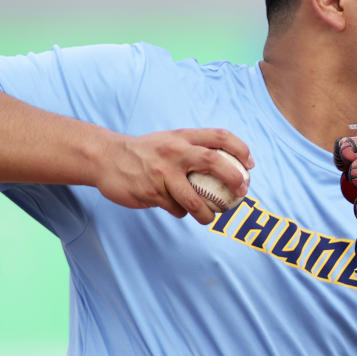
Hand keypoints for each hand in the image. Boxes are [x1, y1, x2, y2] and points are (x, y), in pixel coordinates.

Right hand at [95, 128, 253, 224]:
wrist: (106, 158)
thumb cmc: (145, 152)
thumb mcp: (169, 141)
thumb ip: (192, 148)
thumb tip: (225, 165)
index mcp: (182, 137)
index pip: (219, 136)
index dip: (240, 149)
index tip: (250, 165)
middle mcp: (174, 152)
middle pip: (213, 162)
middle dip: (233, 178)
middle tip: (242, 192)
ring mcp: (162, 173)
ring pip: (194, 198)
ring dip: (206, 213)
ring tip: (210, 219)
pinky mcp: (151, 192)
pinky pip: (175, 208)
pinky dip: (180, 211)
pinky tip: (177, 209)